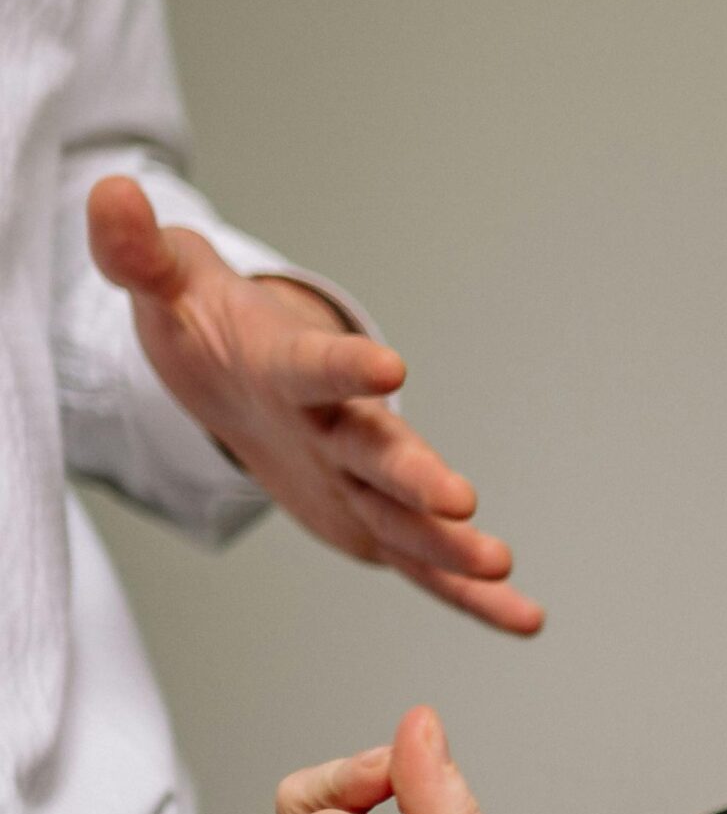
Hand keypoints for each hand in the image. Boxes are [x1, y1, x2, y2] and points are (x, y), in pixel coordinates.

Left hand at [88, 176, 536, 632]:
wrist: (244, 370)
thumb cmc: (210, 327)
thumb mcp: (165, 289)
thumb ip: (137, 253)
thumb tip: (113, 195)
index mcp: (293, 372)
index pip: (318, 369)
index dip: (348, 368)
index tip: (391, 368)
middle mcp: (342, 429)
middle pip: (382, 455)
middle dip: (419, 479)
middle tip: (461, 500)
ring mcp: (364, 482)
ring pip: (410, 520)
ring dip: (453, 546)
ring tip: (502, 567)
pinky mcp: (372, 527)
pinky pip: (424, 570)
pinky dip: (475, 597)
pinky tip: (526, 618)